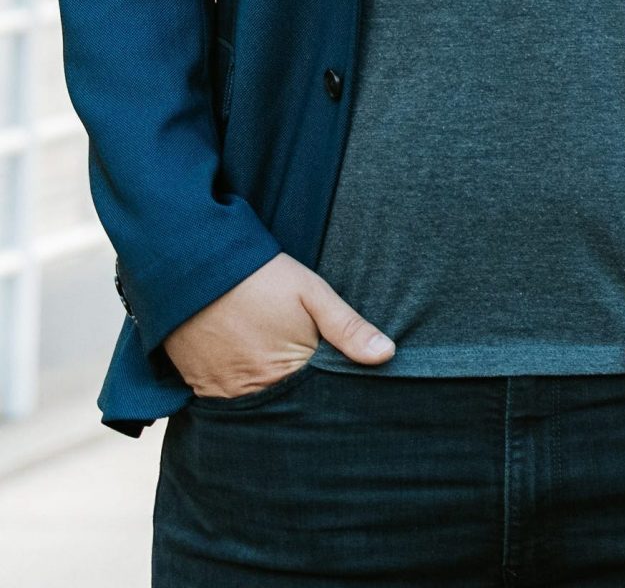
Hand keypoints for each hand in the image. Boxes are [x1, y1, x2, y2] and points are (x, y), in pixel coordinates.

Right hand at [164, 254, 394, 398]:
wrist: (192, 266)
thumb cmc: (259, 277)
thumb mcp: (312, 294)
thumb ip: (348, 328)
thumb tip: (386, 355)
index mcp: (285, 371)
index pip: (319, 395)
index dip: (332, 386)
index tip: (341, 377)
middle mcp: (251, 390)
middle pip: (287, 405)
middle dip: (302, 394)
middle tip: (306, 369)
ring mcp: (222, 392)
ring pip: (258, 405)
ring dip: (271, 393)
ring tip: (278, 367)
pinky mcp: (199, 386)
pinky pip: (227, 401)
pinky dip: (243, 391)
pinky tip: (251, 368)